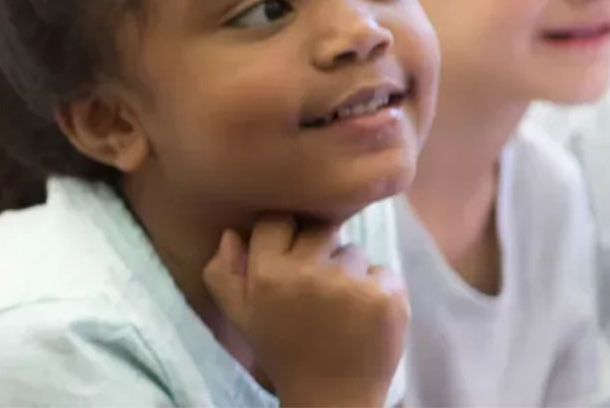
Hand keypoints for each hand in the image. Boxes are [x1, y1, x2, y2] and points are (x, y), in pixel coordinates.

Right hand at [203, 216, 407, 407]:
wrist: (330, 399)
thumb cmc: (284, 353)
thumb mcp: (241, 317)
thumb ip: (223, 275)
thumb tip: (230, 234)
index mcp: (267, 274)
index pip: (278, 221)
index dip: (287, 235)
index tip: (292, 256)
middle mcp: (307, 272)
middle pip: (321, 230)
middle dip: (322, 252)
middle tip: (320, 287)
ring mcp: (350, 283)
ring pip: (355, 252)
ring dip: (352, 272)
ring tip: (344, 306)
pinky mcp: (386, 296)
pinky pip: (385, 272)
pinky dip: (380, 290)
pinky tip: (367, 316)